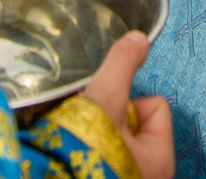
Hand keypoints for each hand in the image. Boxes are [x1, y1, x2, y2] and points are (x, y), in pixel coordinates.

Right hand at [77, 31, 173, 178]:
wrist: (46, 178)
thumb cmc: (86, 150)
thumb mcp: (107, 97)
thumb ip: (123, 64)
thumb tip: (138, 40)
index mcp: (160, 158)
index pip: (156, 106)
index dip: (130, 100)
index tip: (110, 109)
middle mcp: (148, 175)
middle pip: (133, 122)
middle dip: (111, 118)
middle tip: (93, 126)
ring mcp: (125, 178)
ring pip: (113, 139)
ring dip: (98, 134)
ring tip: (80, 139)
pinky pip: (98, 156)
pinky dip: (86, 150)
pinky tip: (73, 151)